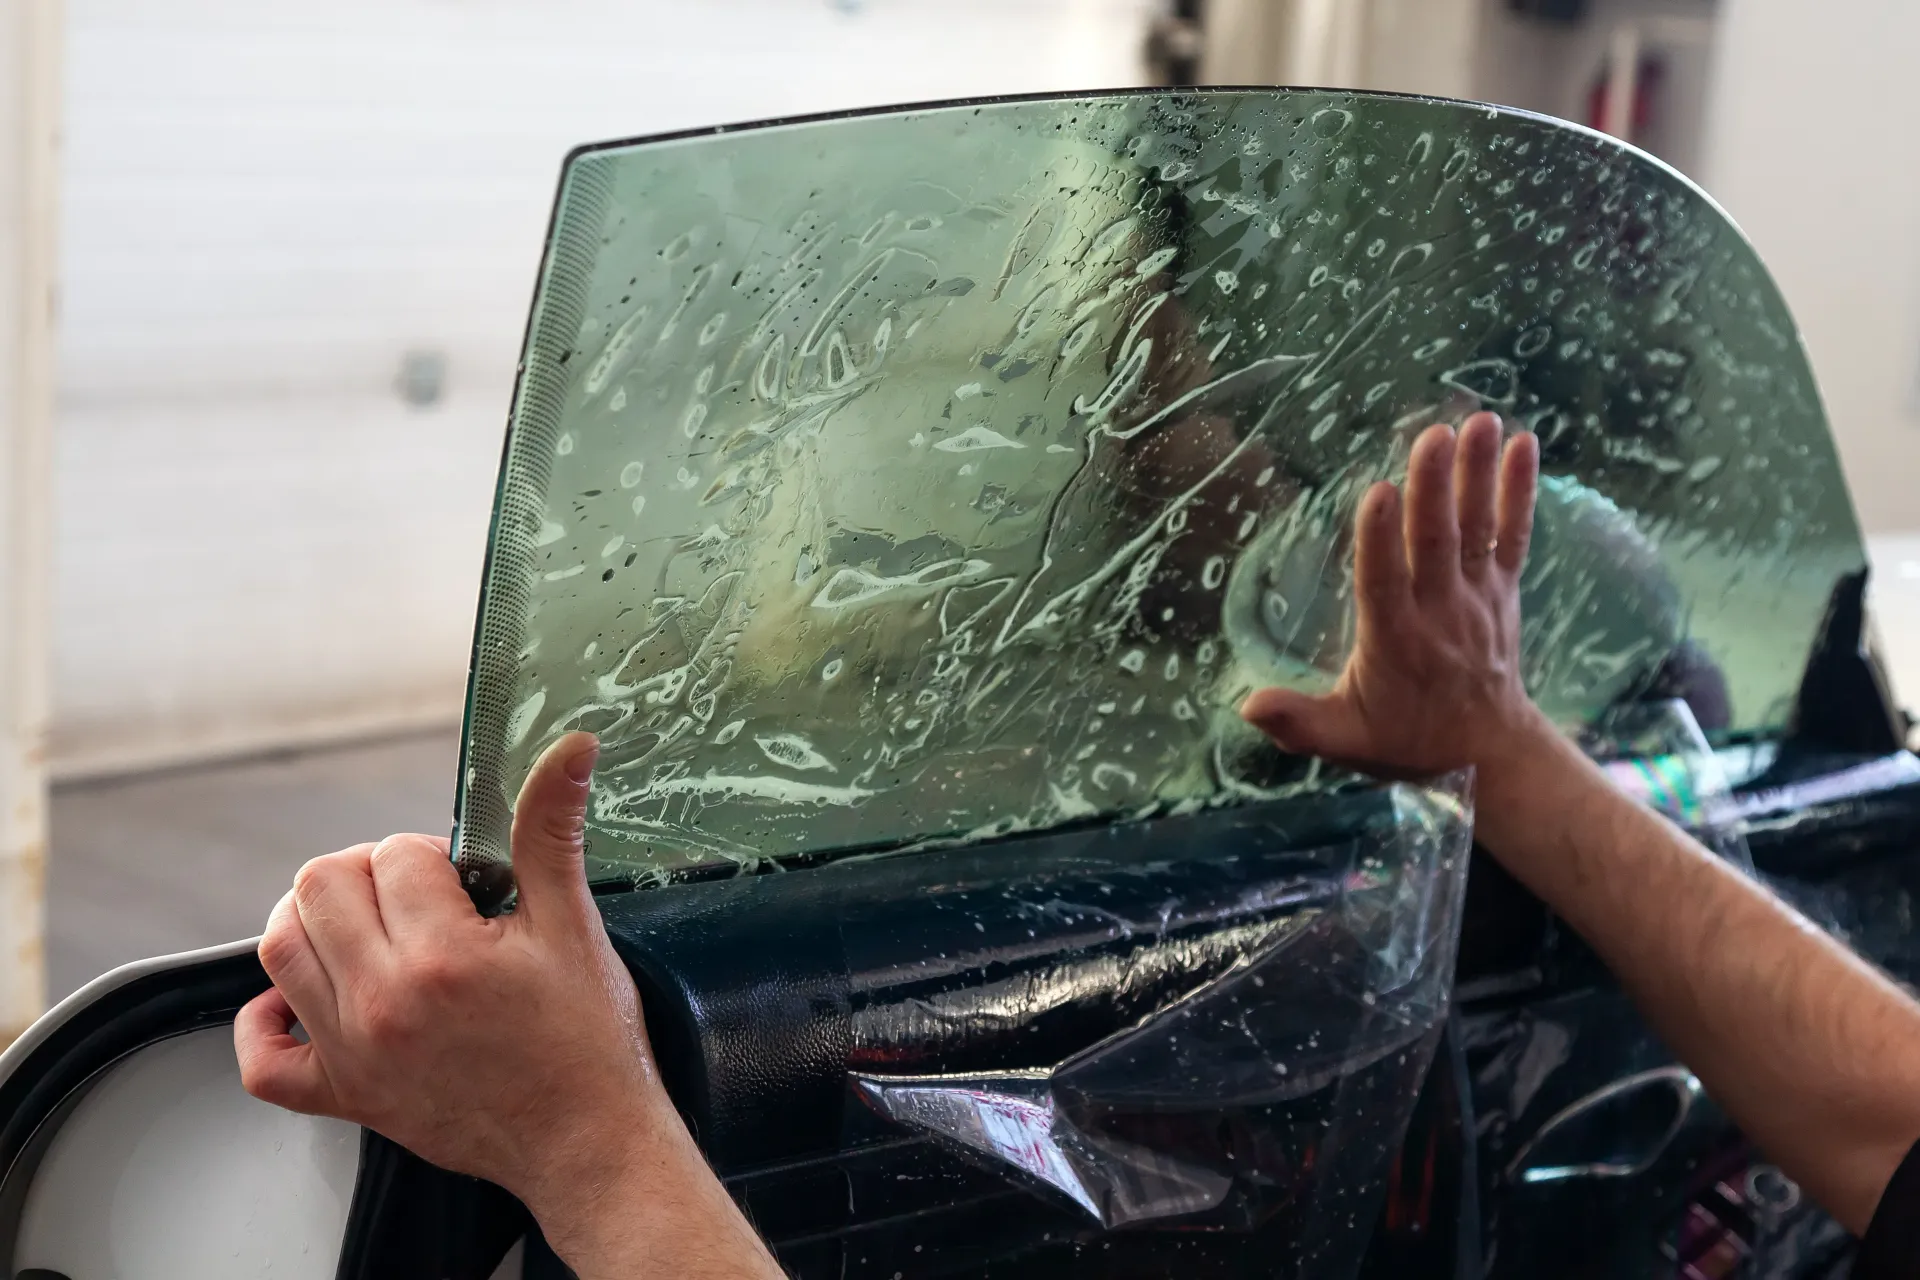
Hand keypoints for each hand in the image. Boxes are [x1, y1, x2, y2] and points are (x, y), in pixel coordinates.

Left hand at [234, 733, 780, 1277]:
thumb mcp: (574, 924)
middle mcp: (384, 1003)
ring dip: (318, 922)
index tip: (466, 882)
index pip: (395, 854)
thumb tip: (568, 749)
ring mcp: (355, 1053)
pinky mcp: (345, 1096)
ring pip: (279, 950)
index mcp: (442, 956)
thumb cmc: (588, 1041)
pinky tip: (307, 998)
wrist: (587, 1139)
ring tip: (373, 928)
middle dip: (368, 873)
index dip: (433, 854)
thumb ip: (552, 829)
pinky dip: (268, 1020)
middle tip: (420, 897)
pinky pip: (263, 1060)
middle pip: (318, 887)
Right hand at [1240, 412, 1542, 774]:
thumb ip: (1297, 722)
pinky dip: (1520, 490)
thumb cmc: (1404, 739)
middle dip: (1434, 488)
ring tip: (1481, 422)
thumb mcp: (1344, 740)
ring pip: (1477, 528)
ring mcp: (1476, 597)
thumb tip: (1247, 706)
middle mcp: (1439, 612)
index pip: (1385, 584)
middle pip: (1436, 542)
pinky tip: (1525, 444)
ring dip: (1478, 473)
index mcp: (1395, 642)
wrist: (1490, 752)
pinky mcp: (1502, 588)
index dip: (1379, 539)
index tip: (1376, 492)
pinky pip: (1513, 534)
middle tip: (1432, 435)